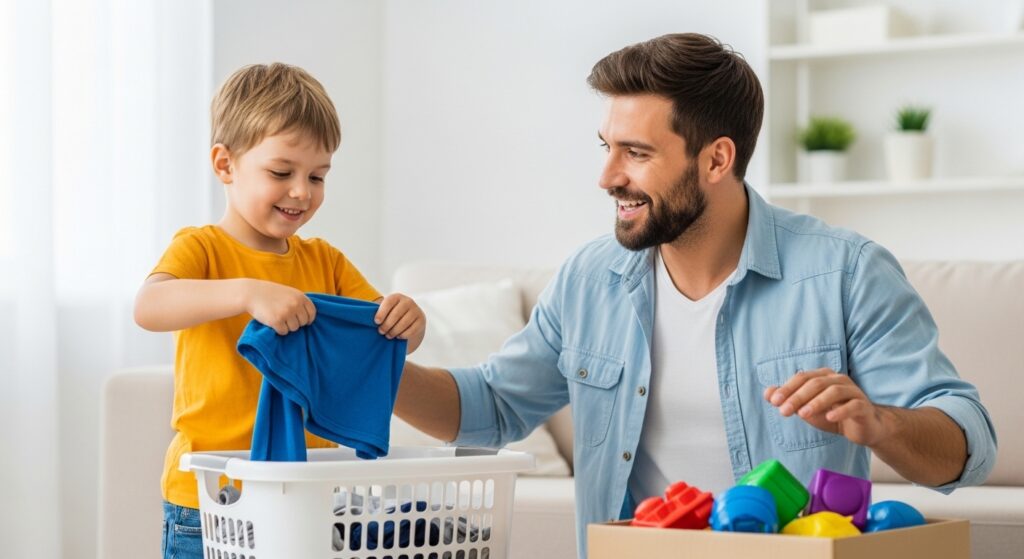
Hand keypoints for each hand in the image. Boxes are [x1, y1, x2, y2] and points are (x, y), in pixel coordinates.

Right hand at [243, 279, 315, 335]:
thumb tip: (309, 318)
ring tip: (278, 318)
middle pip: (303, 322)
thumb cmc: (270, 293)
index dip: (308, 319)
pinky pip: (284, 332)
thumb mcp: (289, 293)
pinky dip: (279, 330)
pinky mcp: (277, 321)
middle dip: (295, 323)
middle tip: (285, 319)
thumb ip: (299, 302)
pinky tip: (273, 322)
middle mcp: (295, 304)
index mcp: (300, 297)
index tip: (304, 322)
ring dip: (287, 326)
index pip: (312, 313)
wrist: (251, 293)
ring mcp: (286, 313)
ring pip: (294, 328)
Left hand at [374, 293, 425, 352]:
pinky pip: (411, 330)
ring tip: (388, 335)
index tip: (376, 322)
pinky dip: (403, 335)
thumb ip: (377, 311)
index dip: (381, 312)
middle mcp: (408, 301)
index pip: (389, 302)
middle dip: (387, 325)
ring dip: (394, 331)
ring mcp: (416, 310)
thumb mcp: (386, 310)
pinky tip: (398, 336)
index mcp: (397, 297)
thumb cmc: (392, 315)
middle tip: (381, 332)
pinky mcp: (421, 320)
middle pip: (396, 314)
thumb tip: (365, 316)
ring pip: (403, 323)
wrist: (411, 321)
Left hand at [763, 368, 889, 447]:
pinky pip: (853, 405)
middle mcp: (838, 379)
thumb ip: (788, 400)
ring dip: (816, 402)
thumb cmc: (832, 414)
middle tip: (783, 411)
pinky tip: (829, 417)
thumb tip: (767, 393)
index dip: (787, 388)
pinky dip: (840, 410)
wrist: (862, 427)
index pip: (802, 377)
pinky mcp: (864, 406)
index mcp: (823, 376)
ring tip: (802, 415)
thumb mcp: (806, 408)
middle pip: (815, 383)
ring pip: (834, 391)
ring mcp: (853, 391)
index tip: (773, 402)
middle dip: (797, 397)